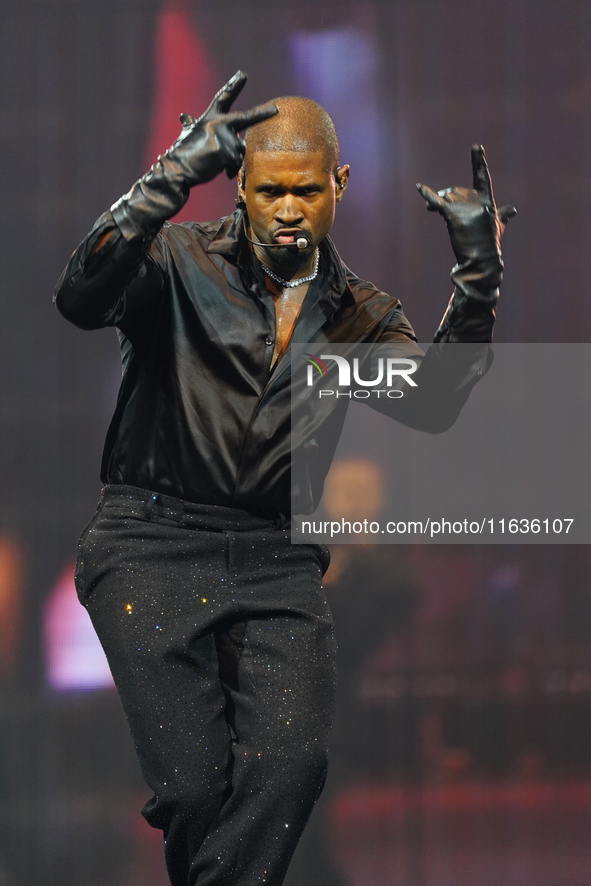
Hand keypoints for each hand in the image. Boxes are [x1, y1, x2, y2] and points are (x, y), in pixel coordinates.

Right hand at [166, 70, 277, 184]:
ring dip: (233, 160)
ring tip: (217, 164)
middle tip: (276, 109)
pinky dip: (231, 170)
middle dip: (263, 113)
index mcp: (210, 117)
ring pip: (241, 149)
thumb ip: (191, 124)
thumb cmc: (183, 153)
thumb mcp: (187, 134)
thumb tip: (184, 116)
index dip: (233, 86)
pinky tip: (220, 171)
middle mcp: (218, 124)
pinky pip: (237, 163)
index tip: (243, 75)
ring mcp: (223, 137)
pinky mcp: (225, 152)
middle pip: (246, 117)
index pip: (224, 98)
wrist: (177, 169)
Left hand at [416, 145, 515, 267]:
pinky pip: (437, 202)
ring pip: (447, 196)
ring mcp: (465, 208)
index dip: (479, 162)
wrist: (481, 262)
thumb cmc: (489, 246)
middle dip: (447, 198)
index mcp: (488, 202)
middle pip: (457, 191)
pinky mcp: (453, 216)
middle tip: (436, 209)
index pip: (483, 178)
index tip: (476, 147)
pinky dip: (427, 194)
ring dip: (438, 202)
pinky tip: (419, 188)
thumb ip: (502, 215)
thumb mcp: (497, 227)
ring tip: (434, 211)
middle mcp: (477, 202)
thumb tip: (513, 210)